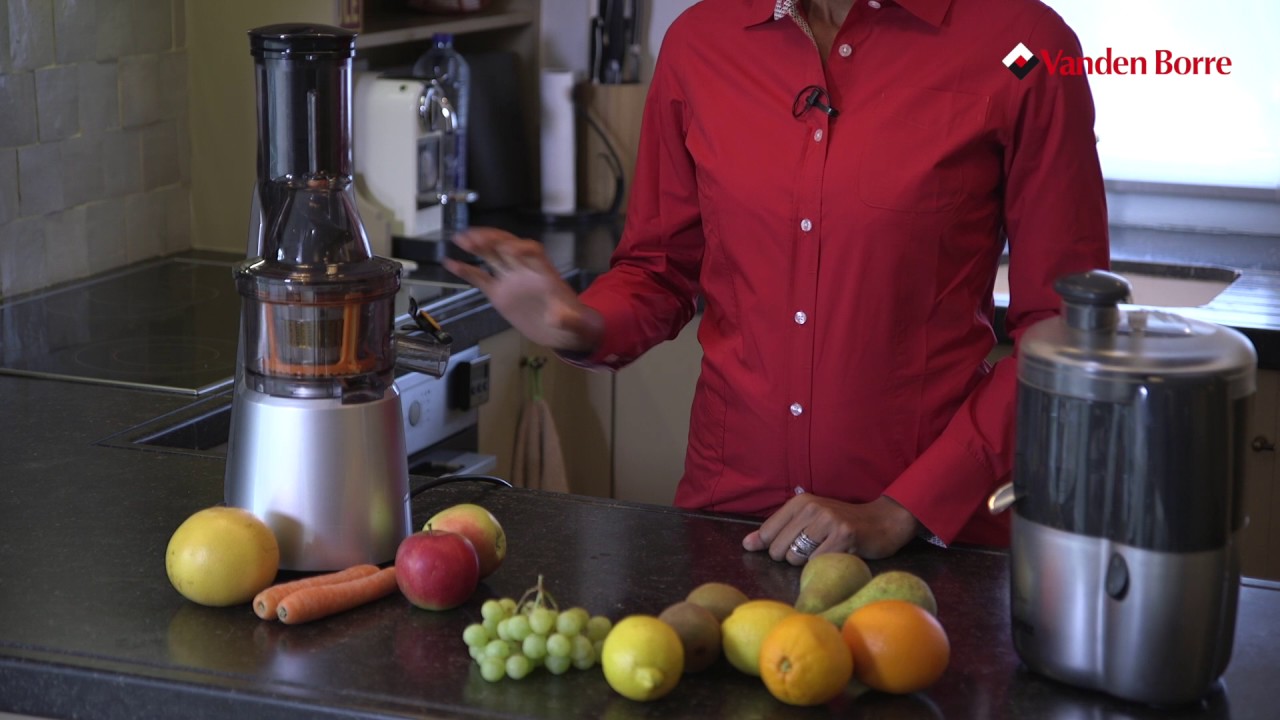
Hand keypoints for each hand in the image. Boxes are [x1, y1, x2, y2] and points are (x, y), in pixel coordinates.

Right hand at [443, 228, 603, 352]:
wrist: (565, 332)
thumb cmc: (575, 324)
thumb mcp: (576, 324)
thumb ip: (568, 318)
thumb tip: (557, 316)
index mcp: (545, 273)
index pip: (534, 252)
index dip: (522, 248)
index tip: (510, 249)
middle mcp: (526, 272)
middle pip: (509, 247)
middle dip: (494, 240)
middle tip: (476, 236)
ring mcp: (511, 281)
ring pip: (492, 256)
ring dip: (477, 246)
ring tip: (460, 239)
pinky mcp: (500, 294)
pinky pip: (481, 278)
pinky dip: (466, 270)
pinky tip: (450, 262)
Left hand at [742, 494, 919, 564]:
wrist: (884, 521)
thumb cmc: (841, 523)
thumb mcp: (807, 520)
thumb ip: (776, 531)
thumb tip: (746, 544)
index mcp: (799, 502)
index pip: (767, 534)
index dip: (775, 547)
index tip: (794, 545)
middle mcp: (812, 508)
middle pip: (779, 550)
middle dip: (792, 557)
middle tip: (814, 549)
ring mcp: (828, 521)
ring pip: (796, 558)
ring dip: (808, 563)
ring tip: (826, 551)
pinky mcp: (844, 537)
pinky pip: (817, 564)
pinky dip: (823, 567)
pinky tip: (837, 555)